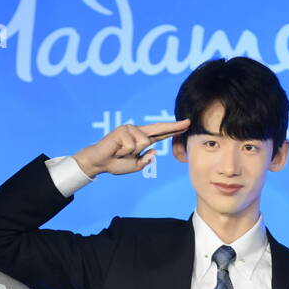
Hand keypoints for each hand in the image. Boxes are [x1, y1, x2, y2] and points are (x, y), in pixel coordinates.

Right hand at [73, 118, 189, 177]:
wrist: (100, 163)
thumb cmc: (117, 164)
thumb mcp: (136, 165)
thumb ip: (145, 160)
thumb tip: (154, 150)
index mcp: (142, 139)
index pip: (161, 133)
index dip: (173, 129)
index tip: (186, 125)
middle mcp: (138, 131)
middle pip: (159, 128)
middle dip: (174, 127)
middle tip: (188, 122)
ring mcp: (130, 129)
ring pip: (143, 142)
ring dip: (131, 153)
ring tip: (121, 153)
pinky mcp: (122, 130)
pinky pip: (132, 145)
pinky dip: (124, 152)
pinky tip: (116, 150)